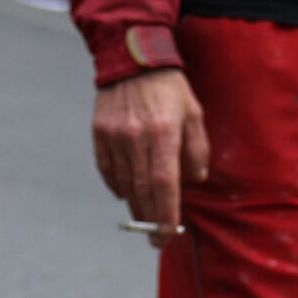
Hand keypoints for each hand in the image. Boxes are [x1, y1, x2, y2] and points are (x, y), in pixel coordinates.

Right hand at [92, 67, 210, 233]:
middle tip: (157, 237)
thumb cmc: (170, 89)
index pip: (164, 184)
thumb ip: (197, 150)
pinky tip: (127, 193)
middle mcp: (136, 137)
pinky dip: (118, 187)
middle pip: (142, 191)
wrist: (132, 60)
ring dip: (135, 206)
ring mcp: (114, 136)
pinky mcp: (99, 133)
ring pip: (124, 184)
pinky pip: (107, 171)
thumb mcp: (194, 114)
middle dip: (150, 220)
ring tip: (145, 218)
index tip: (167, 234)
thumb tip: (192, 181)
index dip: (165, 214)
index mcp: (163, 133)